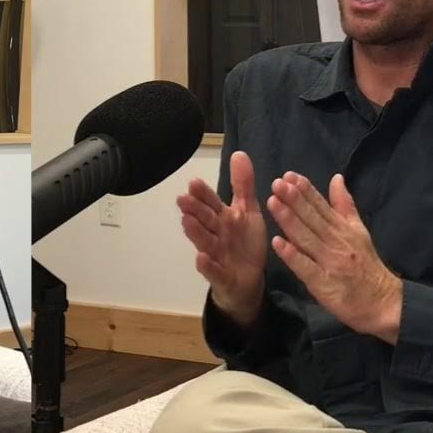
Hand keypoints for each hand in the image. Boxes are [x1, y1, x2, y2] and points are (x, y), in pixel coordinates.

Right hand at [177, 151, 268, 326]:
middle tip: (183, 199)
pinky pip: (213, 271)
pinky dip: (206, 265)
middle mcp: (216, 234)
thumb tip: (238, 153)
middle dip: (194, 210)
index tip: (194, 182)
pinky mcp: (221, 276)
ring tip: (186, 221)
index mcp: (223, 218)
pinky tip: (200, 258)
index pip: (210, 203)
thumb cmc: (244, 243)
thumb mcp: (248, 211)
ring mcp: (216, 255)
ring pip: (204, 242)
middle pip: (204, 220)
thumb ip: (243, 184)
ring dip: (195, 232)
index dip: (203, 194)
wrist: (249, 280)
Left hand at [267, 172, 402, 342]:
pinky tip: (277, 243)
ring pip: (306, 238)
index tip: (288, 175)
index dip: (305, 190)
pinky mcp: (324, 283)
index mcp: (342, 228)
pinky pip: (306, 267)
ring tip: (272, 203)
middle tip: (277, 183)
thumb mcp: (359, 230)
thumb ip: (345, 205)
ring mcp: (329, 262)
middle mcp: (335, 242)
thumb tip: (336, 178)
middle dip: (294, 199)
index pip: (321, 205)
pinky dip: (292, 255)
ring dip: (289, 220)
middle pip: (312, 218)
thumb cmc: (366, 265)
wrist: (383, 302)